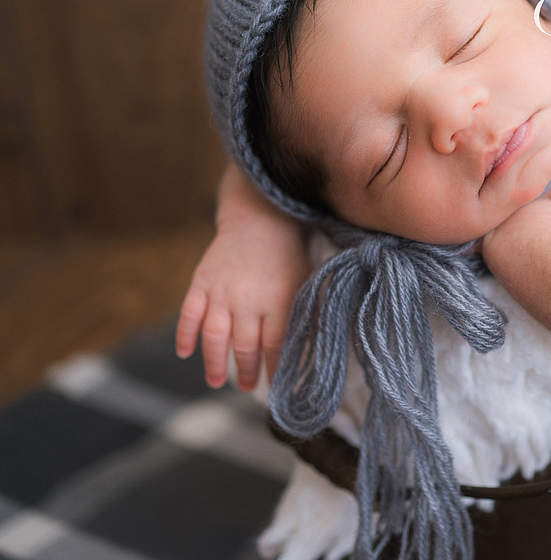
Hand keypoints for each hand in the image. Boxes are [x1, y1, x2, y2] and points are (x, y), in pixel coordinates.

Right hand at [175, 215, 310, 390]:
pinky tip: (184, 353)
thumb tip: (310, 347)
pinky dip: (184, 334)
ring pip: (214, 335)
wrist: (259, 218)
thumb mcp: (306, 282)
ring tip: (215, 381)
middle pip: (244, 345)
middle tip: (247, 387)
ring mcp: (221, 291)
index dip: (274, 369)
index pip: (275, 345)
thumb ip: (308, 313)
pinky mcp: (201, 281)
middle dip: (246, 371)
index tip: (275, 387)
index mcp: (278, 301)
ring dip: (213, 362)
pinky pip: (189, 313)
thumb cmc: (287, 255)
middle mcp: (248, 300)